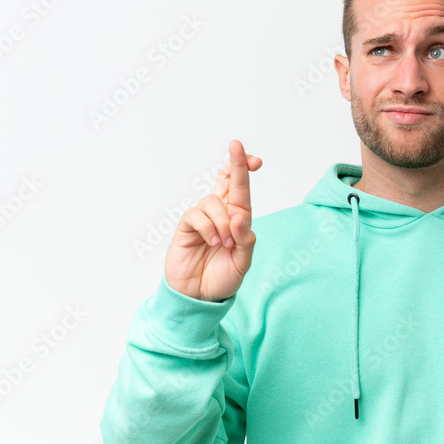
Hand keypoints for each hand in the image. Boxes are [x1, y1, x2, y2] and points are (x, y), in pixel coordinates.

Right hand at [164, 140, 262, 301]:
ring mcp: (203, 219)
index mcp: (238, 220)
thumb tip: (241, 218)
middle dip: (234, 164)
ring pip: (213, 201)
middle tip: (237, 147)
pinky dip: (208, 227)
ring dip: (222, 221)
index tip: (256, 159)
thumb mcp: (243, 263)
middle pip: (226, 181)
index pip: (242, 190)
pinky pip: (196, 215)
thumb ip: (246, 241)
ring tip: (224, 243)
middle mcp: (221, 214)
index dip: (246, 171)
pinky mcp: (187, 226)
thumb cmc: (222, 278)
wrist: (199, 296)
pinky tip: (212, 242)